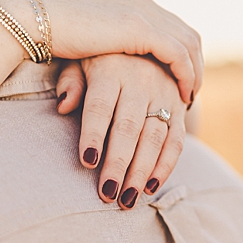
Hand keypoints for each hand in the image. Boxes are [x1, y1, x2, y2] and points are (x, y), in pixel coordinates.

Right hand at [9, 0, 202, 103]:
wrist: (32, 18)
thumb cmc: (50, 31)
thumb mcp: (87, 34)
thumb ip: (106, 43)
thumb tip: (111, 60)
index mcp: (131, 0)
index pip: (171, 25)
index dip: (182, 52)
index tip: (180, 78)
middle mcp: (142, 2)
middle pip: (187, 33)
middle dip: (195, 64)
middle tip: (190, 92)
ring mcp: (142, 12)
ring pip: (188, 45)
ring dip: (194, 74)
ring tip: (188, 100)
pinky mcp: (138, 28)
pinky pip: (177, 54)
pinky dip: (185, 75)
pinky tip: (182, 96)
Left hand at [55, 55, 184, 204]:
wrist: (148, 42)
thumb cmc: (101, 58)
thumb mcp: (81, 59)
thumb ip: (70, 81)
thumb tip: (63, 107)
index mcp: (110, 69)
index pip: (99, 106)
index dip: (93, 134)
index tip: (87, 161)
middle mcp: (140, 80)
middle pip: (127, 126)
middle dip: (118, 163)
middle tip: (107, 194)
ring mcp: (163, 93)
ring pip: (153, 137)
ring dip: (141, 172)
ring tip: (127, 200)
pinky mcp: (179, 105)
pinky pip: (176, 139)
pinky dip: (165, 165)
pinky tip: (151, 187)